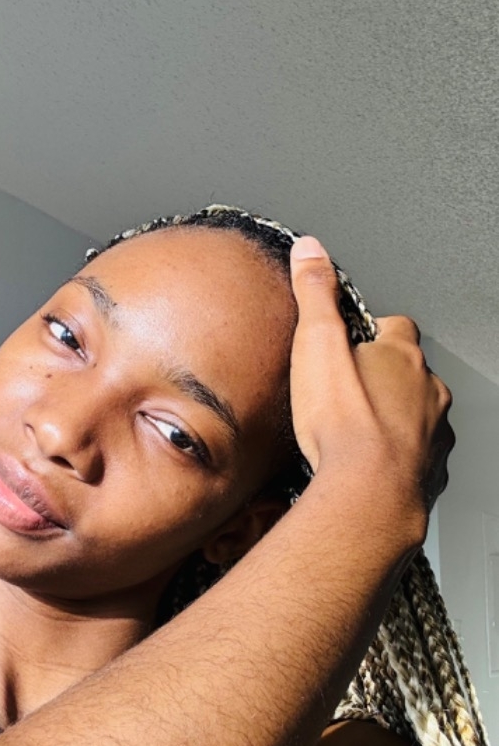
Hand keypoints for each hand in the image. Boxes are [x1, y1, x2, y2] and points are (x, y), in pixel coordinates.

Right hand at [288, 236, 453, 516]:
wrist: (367, 495)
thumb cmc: (342, 424)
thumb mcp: (315, 344)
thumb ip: (315, 293)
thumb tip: (311, 249)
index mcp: (402, 356)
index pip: (396, 326)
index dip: (371, 331)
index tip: (349, 340)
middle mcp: (428, 392)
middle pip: (410, 372)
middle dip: (383, 376)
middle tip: (347, 388)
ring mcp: (434, 433)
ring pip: (418, 414)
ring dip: (394, 416)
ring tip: (357, 428)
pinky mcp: (430, 471)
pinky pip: (418, 455)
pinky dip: (399, 455)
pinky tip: (370, 463)